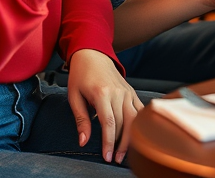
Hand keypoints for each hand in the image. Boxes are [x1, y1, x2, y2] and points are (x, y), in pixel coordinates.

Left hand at [66, 48, 143, 164]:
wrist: (93, 54)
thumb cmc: (81, 76)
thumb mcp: (74, 97)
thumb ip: (81, 120)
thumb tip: (83, 141)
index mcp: (102, 93)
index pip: (109, 123)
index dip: (109, 142)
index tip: (107, 156)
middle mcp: (118, 93)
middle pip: (125, 123)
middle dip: (121, 144)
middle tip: (116, 159)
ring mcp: (127, 91)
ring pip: (135, 118)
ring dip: (132, 137)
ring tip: (125, 151)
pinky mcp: (131, 91)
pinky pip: (139, 109)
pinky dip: (140, 123)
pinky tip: (136, 135)